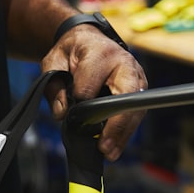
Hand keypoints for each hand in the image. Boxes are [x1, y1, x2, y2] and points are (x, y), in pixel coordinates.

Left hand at [41, 24, 147, 161]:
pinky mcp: (140, 88)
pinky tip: (115, 146)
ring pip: (135, 108)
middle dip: (115, 124)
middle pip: (125, 96)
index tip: (71, 116)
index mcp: (99, 53)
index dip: (80, 101)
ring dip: (123, 133)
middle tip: (103, 147)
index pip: (90, 84)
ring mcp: (136, 75)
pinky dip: (126, 131)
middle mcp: (123, 63)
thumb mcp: (53, 62)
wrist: (89, 39)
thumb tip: (63, 114)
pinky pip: (136, 112)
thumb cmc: (71, 51)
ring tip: (109, 152)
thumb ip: (54, 87)